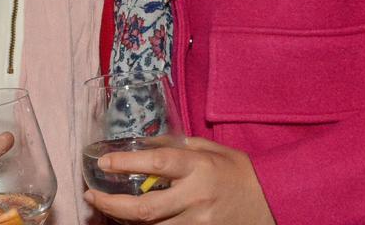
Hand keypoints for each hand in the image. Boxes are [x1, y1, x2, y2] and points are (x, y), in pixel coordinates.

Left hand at [83, 136, 275, 224]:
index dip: (126, 162)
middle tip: (92, 195)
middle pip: (145, 208)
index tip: (103, 161)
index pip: (156, 163)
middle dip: (112, 205)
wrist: (272, 202)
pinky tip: (131, 221)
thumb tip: (144, 146)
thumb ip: (177, 148)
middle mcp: (196, 197)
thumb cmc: (239, 171)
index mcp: (199, 167)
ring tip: (105, 208)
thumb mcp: (210, 149)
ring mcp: (198, 222)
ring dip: (124, 220)